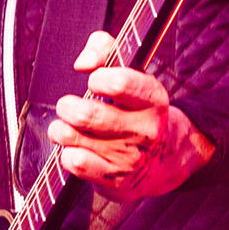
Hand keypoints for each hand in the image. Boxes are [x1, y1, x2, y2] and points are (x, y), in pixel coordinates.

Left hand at [47, 30, 214, 201]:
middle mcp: (144, 130)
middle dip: (68, 107)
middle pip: (88, 115)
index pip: (121, 84)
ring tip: (65, 127)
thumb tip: (83, 62)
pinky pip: (76, 162)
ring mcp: (130, 158)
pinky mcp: (115, 180)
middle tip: (68, 106)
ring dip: (61, 129)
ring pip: (75, 138)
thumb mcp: (131, 71)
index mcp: (153, 99)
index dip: (99, 79)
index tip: (94, 81)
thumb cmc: (139, 110)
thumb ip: (105, 49)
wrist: (167, 159)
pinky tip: (73, 148)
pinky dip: (66, 153)